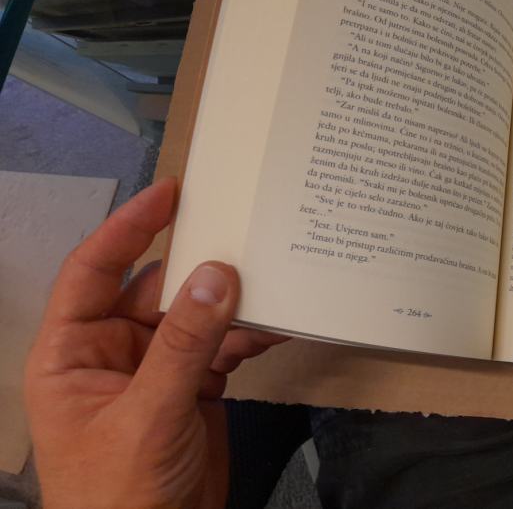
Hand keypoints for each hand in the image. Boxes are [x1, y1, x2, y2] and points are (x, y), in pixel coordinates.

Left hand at [24, 178, 288, 508]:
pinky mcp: (195, 387)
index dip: (127, 228)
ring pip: (196, 315)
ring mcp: (157, 370)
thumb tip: (219, 272)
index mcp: (73, 352)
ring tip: (274, 277)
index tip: (171, 192)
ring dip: (232, 302)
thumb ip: (184, 343)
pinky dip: (250, 334)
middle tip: (245, 231)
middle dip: (199, 267)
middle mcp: (113, 352)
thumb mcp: (148, 414)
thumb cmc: (119, 492)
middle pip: (156, 289)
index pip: (93, 272)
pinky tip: (280, 322)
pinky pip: (223, 345)